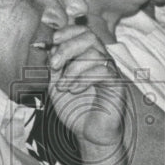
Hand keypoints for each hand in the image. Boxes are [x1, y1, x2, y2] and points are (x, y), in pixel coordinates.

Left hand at [47, 25, 127, 160]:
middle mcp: (101, 60)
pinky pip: (104, 71)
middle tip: (54, 66)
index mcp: (87, 56)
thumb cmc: (75, 109)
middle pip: (89, 37)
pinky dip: (84, 79)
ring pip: (95, 54)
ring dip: (72, 69)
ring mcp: (110, 71)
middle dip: (67, 48)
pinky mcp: (117, 84)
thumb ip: (53, 67)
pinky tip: (74, 91)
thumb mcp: (56, 85)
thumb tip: (47, 48)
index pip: (83, 31)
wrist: (88, 133)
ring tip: (63, 87)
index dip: (68, 31)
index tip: (53, 41)